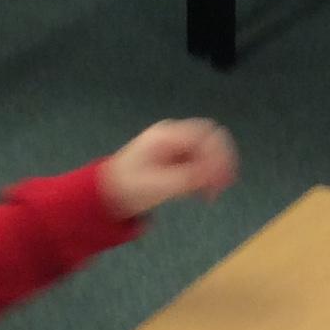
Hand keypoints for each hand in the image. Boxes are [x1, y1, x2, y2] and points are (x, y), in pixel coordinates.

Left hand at [98, 118, 238, 218]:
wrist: (106, 193)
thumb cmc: (128, 188)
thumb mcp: (160, 186)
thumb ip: (190, 178)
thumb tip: (217, 174)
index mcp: (168, 136)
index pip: (207, 134)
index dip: (220, 155)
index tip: (223, 180)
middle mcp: (173, 135)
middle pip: (211, 138)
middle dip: (220, 161)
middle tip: (222, 186)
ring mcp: (174, 145)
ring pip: (207, 150)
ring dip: (213, 170)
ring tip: (209, 195)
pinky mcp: (174, 157)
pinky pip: (199, 160)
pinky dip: (205, 175)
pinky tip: (201, 192)